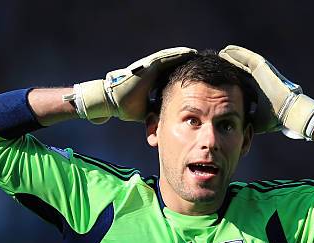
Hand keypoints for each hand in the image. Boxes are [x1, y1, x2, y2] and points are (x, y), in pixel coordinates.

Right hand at [66, 47, 196, 122]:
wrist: (113, 101)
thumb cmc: (125, 107)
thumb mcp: (146, 111)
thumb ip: (154, 111)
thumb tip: (164, 120)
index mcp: (152, 81)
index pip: (171, 75)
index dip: (183, 74)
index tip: (195, 75)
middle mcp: (151, 72)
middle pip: (173, 64)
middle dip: (186, 62)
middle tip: (200, 61)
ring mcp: (150, 67)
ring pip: (171, 58)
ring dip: (185, 55)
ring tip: (198, 53)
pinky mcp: (148, 65)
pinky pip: (166, 57)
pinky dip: (178, 54)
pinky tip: (189, 52)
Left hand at [219, 45, 313, 138]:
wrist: (286, 111)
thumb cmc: (275, 118)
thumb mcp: (256, 121)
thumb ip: (247, 120)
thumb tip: (238, 125)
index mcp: (258, 92)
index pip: (242, 83)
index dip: (231, 80)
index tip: (219, 79)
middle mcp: (259, 80)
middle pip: (241, 70)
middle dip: (230, 66)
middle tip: (217, 62)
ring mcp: (261, 73)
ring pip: (243, 62)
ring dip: (232, 57)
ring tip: (220, 53)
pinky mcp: (262, 67)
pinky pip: (246, 57)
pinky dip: (237, 53)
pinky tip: (226, 50)